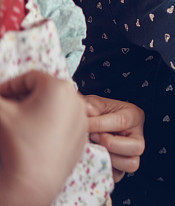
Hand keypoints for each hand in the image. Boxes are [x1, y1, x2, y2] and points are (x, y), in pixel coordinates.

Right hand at [0, 71, 86, 205]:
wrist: (35, 180)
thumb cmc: (20, 142)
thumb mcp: (1, 113)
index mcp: (59, 87)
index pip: (30, 77)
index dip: (10, 86)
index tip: (1, 97)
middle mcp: (77, 99)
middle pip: (45, 91)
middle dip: (24, 98)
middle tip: (8, 109)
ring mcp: (82, 118)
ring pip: (56, 107)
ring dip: (37, 110)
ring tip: (20, 123)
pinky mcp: (82, 136)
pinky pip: (64, 123)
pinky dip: (50, 124)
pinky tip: (35, 136)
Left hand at [85, 95, 144, 181]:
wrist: (93, 123)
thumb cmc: (96, 112)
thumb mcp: (95, 103)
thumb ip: (91, 105)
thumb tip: (87, 110)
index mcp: (134, 116)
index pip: (122, 122)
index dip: (101, 125)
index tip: (84, 124)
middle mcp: (137, 135)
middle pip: (137, 147)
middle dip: (112, 144)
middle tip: (94, 138)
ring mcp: (131, 153)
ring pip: (132, 163)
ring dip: (110, 158)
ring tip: (96, 149)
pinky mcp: (121, 167)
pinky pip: (118, 175)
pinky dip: (105, 169)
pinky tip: (95, 158)